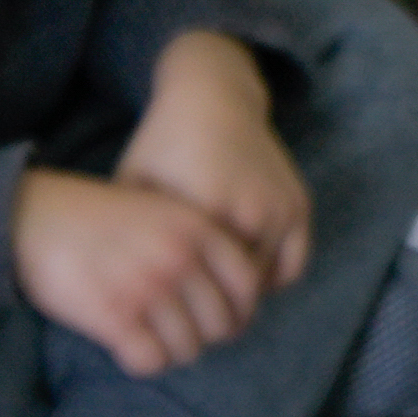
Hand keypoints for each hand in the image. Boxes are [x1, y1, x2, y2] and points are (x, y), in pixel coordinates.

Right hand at [14, 166, 274, 380]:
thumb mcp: (163, 211)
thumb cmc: (101, 217)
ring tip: (153, 340)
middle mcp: (180, 257)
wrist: (37, 217)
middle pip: (221, 325)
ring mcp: (148, 287)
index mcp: (198, 228)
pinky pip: (150, 361)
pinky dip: (143, 362)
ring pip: (188, 349)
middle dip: (205, 337)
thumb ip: (198, 241)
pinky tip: (128, 347)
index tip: (224, 322)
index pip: (248, 285)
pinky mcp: (114, 316)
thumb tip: (232, 294)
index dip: (240, 312)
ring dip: (172, 352)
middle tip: (182, 336)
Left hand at [118, 35, 315, 296]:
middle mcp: (251, 209)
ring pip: (265, 280)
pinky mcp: (298, 201)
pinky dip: (273, 277)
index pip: (200, 287)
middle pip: (235, 291)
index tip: (170, 320)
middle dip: (216, 311)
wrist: (213, 95)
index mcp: (207, 209)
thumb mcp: (135, 187)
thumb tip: (120, 296)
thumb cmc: (163, 146)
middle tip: (194, 320)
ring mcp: (280, 205)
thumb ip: (129, 239)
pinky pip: (293, 262)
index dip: (183, 311)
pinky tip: (245, 274)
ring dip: (243, 295)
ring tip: (216, 300)